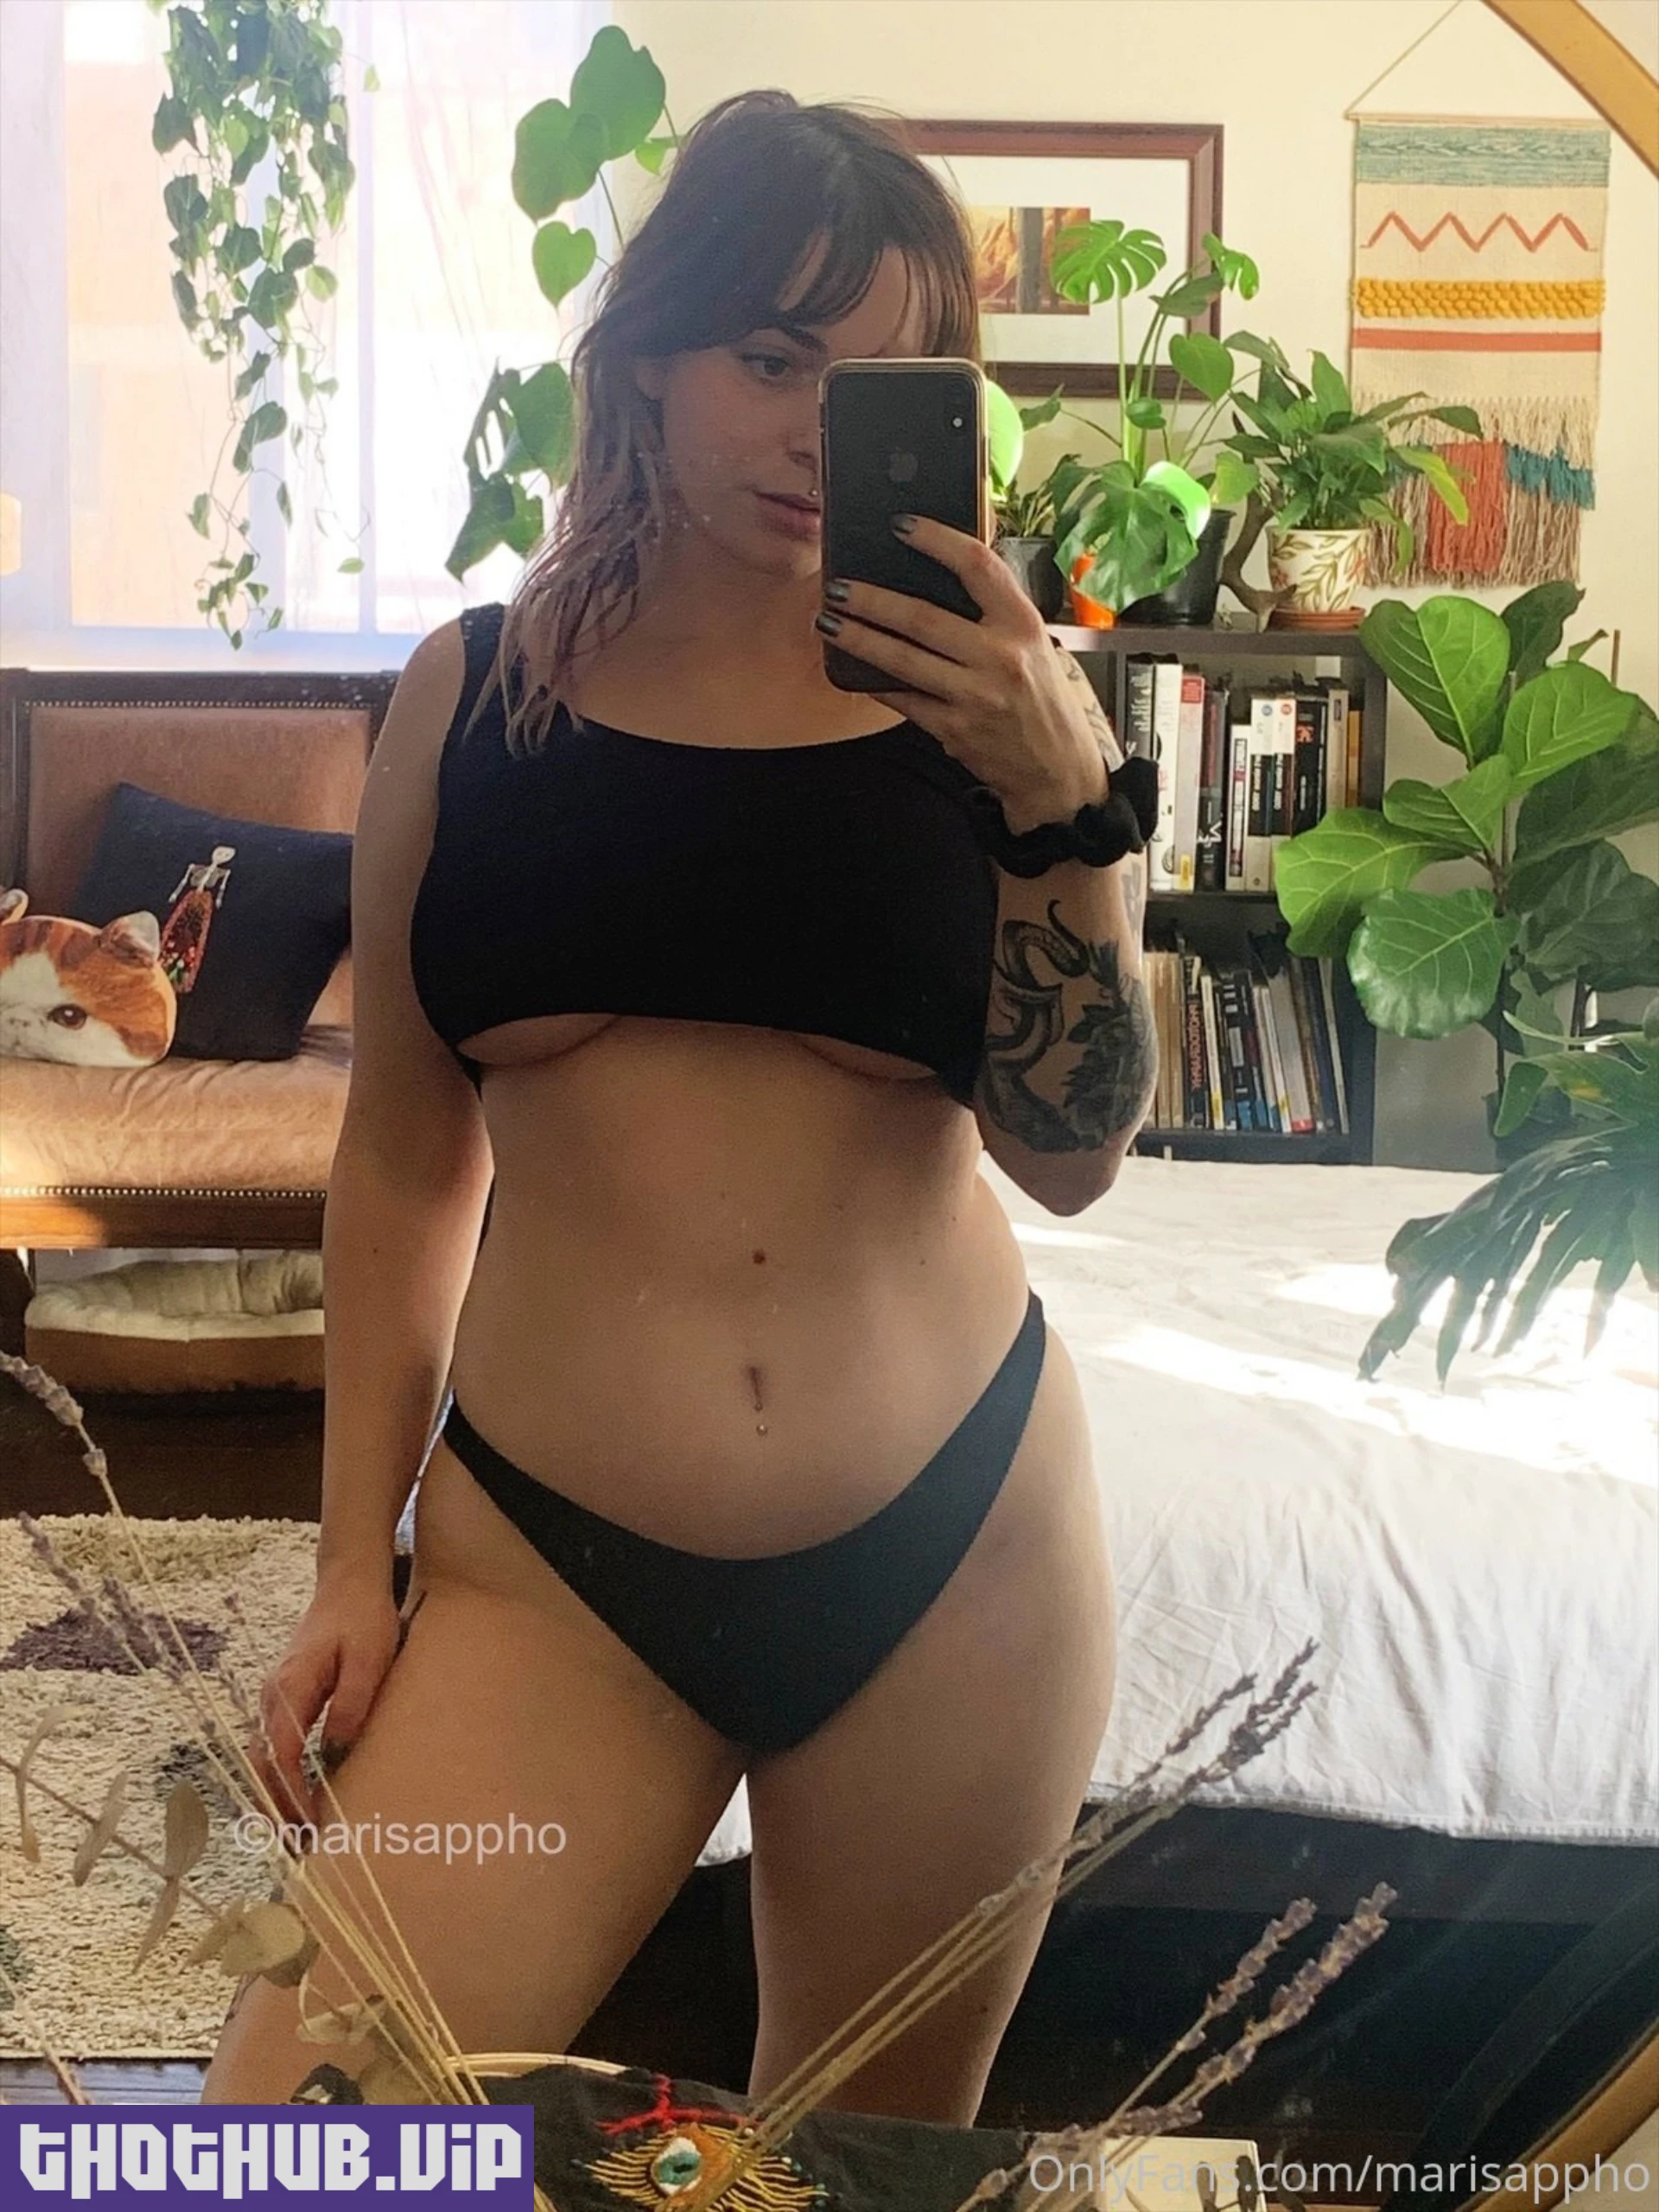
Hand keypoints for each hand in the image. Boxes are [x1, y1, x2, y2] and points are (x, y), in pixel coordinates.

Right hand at [252, 1560, 402, 1823]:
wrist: (350, 1582)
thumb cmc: (364, 1618)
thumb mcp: (369, 1659)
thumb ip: (351, 1704)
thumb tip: (335, 1756)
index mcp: (290, 1688)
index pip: (280, 1756)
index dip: (291, 1795)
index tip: (309, 1825)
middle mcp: (273, 1696)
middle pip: (261, 1765)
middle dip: (274, 1808)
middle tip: (296, 1849)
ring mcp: (275, 1697)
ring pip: (263, 1759)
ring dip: (274, 1797)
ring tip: (296, 1835)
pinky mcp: (286, 1698)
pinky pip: (274, 1747)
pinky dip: (280, 1777)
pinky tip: (298, 1799)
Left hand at [815, 515, 1111, 830]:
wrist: (1059, 773)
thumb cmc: (1045, 703)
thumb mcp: (1036, 645)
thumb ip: (996, 613)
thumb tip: (944, 574)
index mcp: (1023, 625)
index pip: (978, 566)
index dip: (936, 540)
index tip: (902, 526)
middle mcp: (1001, 657)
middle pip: (923, 617)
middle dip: (871, 599)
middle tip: (838, 586)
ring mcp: (975, 696)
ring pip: (903, 659)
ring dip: (859, 638)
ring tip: (828, 621)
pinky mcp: (954, 730)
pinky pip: (904, 699)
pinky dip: (876, 683)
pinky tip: (853, 668)